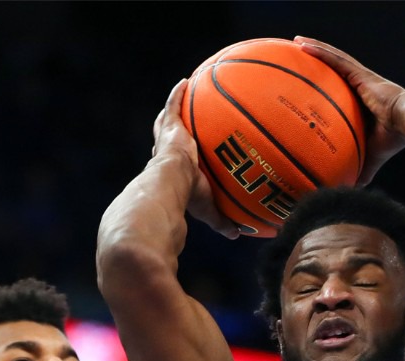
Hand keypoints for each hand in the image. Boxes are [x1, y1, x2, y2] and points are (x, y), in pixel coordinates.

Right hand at [152, 80, 242, 239]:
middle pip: (167, 137)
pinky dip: (177, 94)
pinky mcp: (171, 128)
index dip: (175, 155)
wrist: (170, 186)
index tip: (182, 152)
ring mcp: (168, 138)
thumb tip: (238, 234)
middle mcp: (166, 152)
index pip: (172, 161)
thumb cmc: (186, 199)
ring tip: (182, 93)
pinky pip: (173, 106)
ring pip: (168, 119)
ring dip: (174, 107)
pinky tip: (185, 82)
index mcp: (172, 171)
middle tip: (178, 123)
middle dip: (171, 129)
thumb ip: (222, 221)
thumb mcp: (208, 210)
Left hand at [294, 36, 404, 184]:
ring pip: (333, 58)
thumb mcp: (373, 156)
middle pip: (334, 69)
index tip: (311, 82)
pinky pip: (335, 59)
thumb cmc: (395, 140)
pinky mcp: (360, 73)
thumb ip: (362, 169)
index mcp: (363, 101)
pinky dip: (319, 51)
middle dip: (317, 60)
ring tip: (296, 42)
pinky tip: (303, 45)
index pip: (341, 89)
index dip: (327, 82)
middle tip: (297, 54)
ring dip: (315, 49)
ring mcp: (360, 77)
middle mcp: (361, 85)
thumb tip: (351, 192)